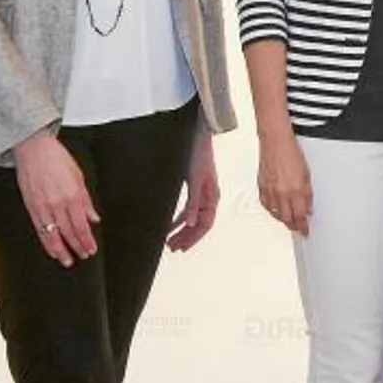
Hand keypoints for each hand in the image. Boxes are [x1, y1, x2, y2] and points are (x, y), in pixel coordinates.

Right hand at [14, 130, 97, 266]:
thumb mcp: (79, 177)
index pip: (81, 226)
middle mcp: (57, 204)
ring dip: (61, 251)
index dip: (87, 241)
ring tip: (67, 261)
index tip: (91, 249)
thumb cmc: (56, 158)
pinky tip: (52, 249)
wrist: (33, 149)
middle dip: (77, 247)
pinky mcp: (31, 207)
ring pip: (53, 236)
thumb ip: (86, 201)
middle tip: (83, 256)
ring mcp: (43, 207)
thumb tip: (94, 218)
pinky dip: (46, 242)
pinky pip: (39, 230)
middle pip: (69, 233)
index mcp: (72, 196)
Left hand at [167, 130, 219, 251]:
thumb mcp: (195, 180)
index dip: (193, 238)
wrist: (197, 135)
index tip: (181, 247)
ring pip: (193, 218)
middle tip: (171, 247)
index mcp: (212, 197)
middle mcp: (209, 197)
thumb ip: (193, 202)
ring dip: (182, 230)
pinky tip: (171, 223)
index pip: (205, 224)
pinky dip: (179, 218)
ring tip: (170, 240)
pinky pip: (188, 208)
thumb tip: (190, 223)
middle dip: (186, 237)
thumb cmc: (199, 155)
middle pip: (199, 224)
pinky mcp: (194, 186)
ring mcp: (202, 192)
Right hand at [257, 133, 312, 235]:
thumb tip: (308, 207)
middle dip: (293, 225)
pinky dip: (272, 210)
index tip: (305, 231)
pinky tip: (276, 209)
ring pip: (276, 214)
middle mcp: (282, 193)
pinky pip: (267, 205)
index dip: (303, 226)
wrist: (275, 142)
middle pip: (287, 218)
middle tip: (298, 228)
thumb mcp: (307, 174)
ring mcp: (270, 191)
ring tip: (289, 219)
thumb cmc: (291, 153)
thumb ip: (307, 194)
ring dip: (283, 218)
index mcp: (296, 190)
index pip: (300, 216)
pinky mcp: (262, 187)